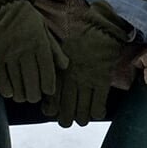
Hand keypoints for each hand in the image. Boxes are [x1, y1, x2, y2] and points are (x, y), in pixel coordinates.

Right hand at [0, 0, 63, 103]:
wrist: (6, 7)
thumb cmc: (30, 22)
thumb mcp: (46, 33)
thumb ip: (55, 51)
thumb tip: (65, 66)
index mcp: (41, 45)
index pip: (47, 74)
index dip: (48, 87)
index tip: (48, 91)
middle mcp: (25, 51)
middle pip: (32, 83)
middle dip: (34, 94)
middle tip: (34, 96)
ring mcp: (9, 54)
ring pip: (16, 84)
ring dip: (21, 94)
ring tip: (23, 96)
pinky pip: (0, 78)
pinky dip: (6, 89)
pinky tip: (10, 92)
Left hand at [54, 2, 133, 126]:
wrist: (98, 28)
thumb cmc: (77, 37)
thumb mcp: (57, 49)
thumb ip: (51, 67)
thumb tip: (44, 82)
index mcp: (57, 74)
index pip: (50, 104)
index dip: (51, 112)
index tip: (52, 111)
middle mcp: (70, 81)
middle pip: (65, 113)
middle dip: (66, 120)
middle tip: (67, 119)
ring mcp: (86, 82)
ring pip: (82, 114)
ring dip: (82, 119)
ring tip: (82, 117)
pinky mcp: (102, 81)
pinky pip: (98, 106)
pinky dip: (97, 113)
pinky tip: (97, 112)